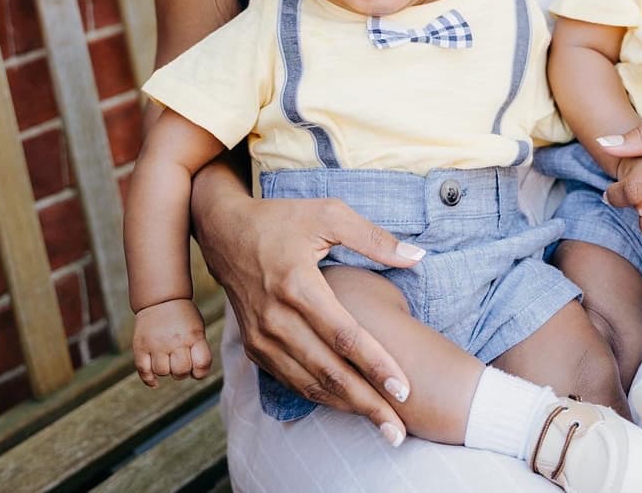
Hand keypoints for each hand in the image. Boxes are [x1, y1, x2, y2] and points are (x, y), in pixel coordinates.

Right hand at [133, 298, 211, 387]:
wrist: (161, 299)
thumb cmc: (183, 317)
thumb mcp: (197, 328)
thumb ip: (198, 350)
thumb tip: (196, 374)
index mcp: (193, 335)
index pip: (202, 363)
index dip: (201, 372)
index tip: (197, 369)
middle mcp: (175, 340)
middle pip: (181, 371)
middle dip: (182, 373)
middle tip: (180, 364)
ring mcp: (156, 344)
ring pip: (162, 372)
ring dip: (166, 371)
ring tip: (167, 360)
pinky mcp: (141, 347)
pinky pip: (143, 371)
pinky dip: (149, 379)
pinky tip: (155, 380)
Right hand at [193, 176, 423, 444]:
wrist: (223, 231)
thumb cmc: (282, 219)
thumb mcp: (329, 214)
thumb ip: (374, 238)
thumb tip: (417, 256)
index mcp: (298, 284)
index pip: (344, 335)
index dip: (376, 364)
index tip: (405, 388)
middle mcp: (276, 317)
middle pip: (328, 370)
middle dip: (367, 403)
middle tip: (399, 428)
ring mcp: (262, 336)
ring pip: (309, 383)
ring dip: (346, 407)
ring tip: (382, 425)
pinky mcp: (254, 346)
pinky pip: (291, 380)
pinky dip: (321, 396)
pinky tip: (348, 405)